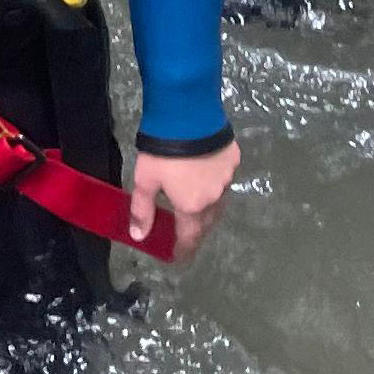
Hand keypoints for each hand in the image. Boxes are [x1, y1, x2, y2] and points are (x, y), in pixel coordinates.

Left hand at [126, 137, 240, 262]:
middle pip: (207, 222)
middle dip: (197, 231)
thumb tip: (139, 237)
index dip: (184, 250)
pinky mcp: (233, 159)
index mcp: (192, 206)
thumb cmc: (163, 152)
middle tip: (187, 234)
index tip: (180, 258)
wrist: (189, 115)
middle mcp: (214, 197)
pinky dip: (215, 184)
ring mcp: (227, 178)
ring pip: (219, 202)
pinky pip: (224, 179)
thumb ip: (142, 210)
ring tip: (198, 209)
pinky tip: (207, 176)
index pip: (190, 237)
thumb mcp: (145, 181)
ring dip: (208, 210)